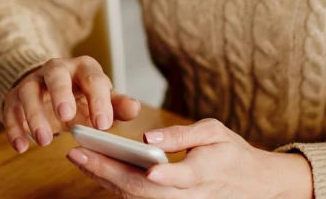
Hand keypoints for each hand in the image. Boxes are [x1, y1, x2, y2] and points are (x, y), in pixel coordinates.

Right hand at [3, 56, 140, 153]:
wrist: (49, 90)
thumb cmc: (81, 96)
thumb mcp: (101, 99)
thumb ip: (117, 105)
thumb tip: (135, 108)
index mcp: (83, 68)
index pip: (93, 78)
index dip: (99, 100)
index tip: (103, 125)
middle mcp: (56, 69)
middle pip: (55, 74)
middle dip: (61, 93)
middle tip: (67, 117)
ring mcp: (33, 81)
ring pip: (29, 91)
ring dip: (35, 115)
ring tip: (45, 141)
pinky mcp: (14, 96)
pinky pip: (10, 108)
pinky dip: (14, 127)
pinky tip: (21, 146)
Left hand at [66, 118, 313, 198]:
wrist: (247, 183)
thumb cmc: (230, 152)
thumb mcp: (215, 132)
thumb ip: (183, 134)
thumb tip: (149, 137)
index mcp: (203, 172)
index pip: (182, 176)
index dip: (166, 173)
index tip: (150, 167)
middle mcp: (185, 193)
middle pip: (143, 189)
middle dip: (107, 171)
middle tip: (78, 152)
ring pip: (134, 196)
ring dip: (103, 178)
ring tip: (78, 156)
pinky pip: (135, 196)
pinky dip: (112, 182)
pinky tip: (95, 166)